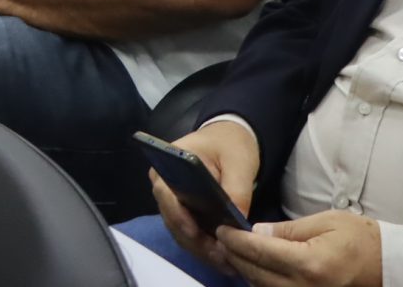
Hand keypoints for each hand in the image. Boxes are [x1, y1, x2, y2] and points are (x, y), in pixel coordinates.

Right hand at [152, 120, 260, 274]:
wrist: (229, 139)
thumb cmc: (229, 145)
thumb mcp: (238, 162)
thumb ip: (236, 189)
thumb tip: (236, 222)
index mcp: (168, 164)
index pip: (166, 194)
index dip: (178, 216)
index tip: (194, 233)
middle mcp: (164, 186)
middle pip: (174, 220)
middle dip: (197, 241)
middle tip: (222, 257)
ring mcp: (173, 203)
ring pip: (182, 233)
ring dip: (203, 250)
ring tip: (227, 262)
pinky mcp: (185, 215)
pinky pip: (191, 236)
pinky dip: (206, 248)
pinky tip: (225, 257)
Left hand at [215, 209, 381, 286]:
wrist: (387, 266)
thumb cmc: (359, 239)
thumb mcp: (324, 222)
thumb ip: (287, 231)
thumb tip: (256, 232)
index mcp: (309, 264)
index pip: (259, 251)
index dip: (235, 240)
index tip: (222, 229)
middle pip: (255, 273)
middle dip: (234, 255)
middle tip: (222, 238)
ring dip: (245, 270)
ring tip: (234, 251)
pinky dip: (261, 282)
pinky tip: (255, 268)